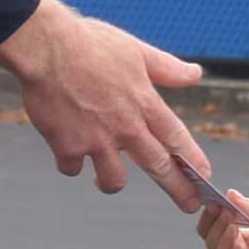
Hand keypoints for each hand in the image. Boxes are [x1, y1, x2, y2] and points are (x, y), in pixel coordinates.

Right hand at [0, 0, 205, 204]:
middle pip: (159, 167)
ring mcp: (96, 140)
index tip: (204, 177)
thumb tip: (196, 74)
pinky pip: (73, 168)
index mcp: (144, 102)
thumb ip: (166, 68)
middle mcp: (125, 126)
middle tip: (189, 205)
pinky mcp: (67, 146)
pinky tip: (65, 148)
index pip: (177, 138)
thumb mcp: (135, 50)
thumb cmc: (88, 43)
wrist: (44, 46)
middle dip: (178, 190)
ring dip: (109, 181)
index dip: (193, 160)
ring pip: (113, 180)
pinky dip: (70, 162)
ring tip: (103, 177)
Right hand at [197, 190, 248, 248]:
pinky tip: (239, 246)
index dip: (210, 216)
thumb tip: (230, 193)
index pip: (212, 230)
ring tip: (232, 227)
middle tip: (223, 213)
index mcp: (237, 241)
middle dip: (215, 228)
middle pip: (211, 245)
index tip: (213, 202)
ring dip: (223, 244)